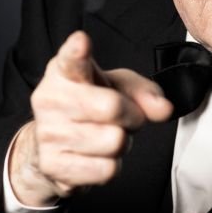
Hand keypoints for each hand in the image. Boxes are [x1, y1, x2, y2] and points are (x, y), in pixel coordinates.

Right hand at [8, 30, 172, 205]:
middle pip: (112, 108)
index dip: (77, 51)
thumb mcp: (118, 87)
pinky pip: (106, 170)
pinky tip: (97, 156)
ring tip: (105, 135)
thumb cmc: (90, 106)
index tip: (82, 43)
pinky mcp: (52, 165)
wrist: (52, 145)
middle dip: (132, 116)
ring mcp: (48, 133)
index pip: (71, 59)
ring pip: (114, 141)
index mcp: (65, 71)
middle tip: (125, 117)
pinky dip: (112, 166)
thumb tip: (163, 109)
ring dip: (121, 143)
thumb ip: (145, 92)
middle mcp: (50, 99)